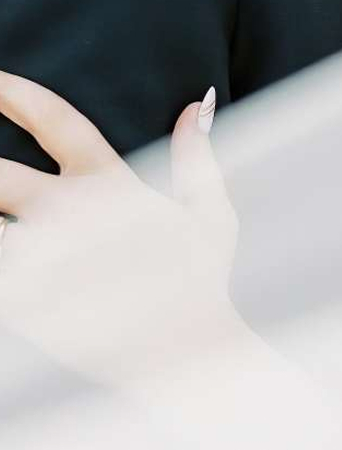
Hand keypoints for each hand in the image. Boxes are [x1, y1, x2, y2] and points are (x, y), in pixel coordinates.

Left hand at [0, 73, 241, 387]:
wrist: (187, 356)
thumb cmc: (200, 283)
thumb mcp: (212, 213)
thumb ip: (197, 155)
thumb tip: (198, 103)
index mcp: (109, 183)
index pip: (54, 120)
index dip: (15, 93)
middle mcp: (69, 214)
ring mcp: (43, 261)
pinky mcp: (26, 304)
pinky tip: (3, 253)